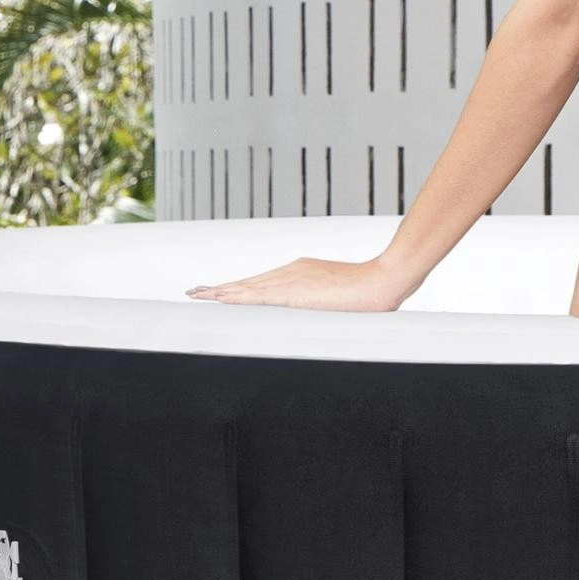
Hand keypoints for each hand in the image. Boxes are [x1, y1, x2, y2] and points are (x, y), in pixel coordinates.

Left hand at [184, 254, 416, 313]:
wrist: (383, 280)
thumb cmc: (370, 291)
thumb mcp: (340, 297)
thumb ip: (325, 301)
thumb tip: (323, 308)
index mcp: (301, 271)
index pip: (262, 281)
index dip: (239, 287)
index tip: (219, 290)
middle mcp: (291, 271)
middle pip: (249, 282)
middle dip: (221, 288)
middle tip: (194, 291)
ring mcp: (291, 279)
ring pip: (248, 287)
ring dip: (221, 292)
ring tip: (198, 295)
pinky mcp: (294, 292)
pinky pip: (258, 296)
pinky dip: (237, 297)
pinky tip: (221, 299)